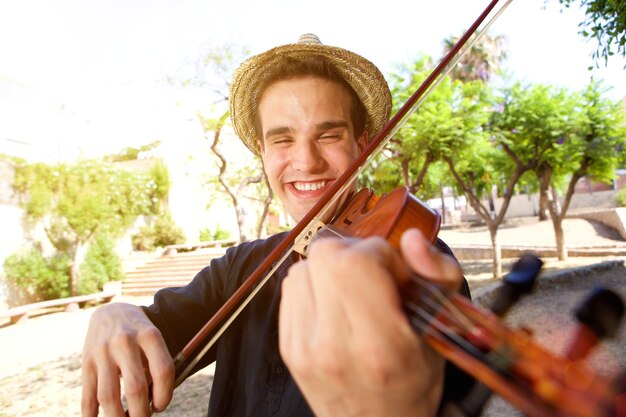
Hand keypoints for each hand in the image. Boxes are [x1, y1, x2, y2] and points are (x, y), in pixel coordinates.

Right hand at [81, 303, 173, 416]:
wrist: (111, 312)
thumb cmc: (139, 334)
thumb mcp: (153, 341)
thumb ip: (154, 367)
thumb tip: (152, 404)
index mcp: (149, 335)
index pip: (163, 371)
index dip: (165, 395)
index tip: (161, 406)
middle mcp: (125, 342)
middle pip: (136, 387)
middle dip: (142, 413)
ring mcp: (103, 351)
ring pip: (108, 396)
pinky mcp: (86, 361)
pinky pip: (87, 395)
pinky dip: (92, 415)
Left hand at [279, 228, 462, 416]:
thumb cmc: (414, 380)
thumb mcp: (441, 330)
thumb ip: (438, 276)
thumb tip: (412, 239)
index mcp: (379, 345)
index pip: (357, 262)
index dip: (380, 253)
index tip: (394, 274)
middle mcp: (333, 347)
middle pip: (324, 256)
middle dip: (353, 253)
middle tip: (373, 278)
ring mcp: (303, 348)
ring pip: (304, 267)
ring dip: (330, 270)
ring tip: (353, 293)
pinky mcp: (287, 347)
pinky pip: (291, 288)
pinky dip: (313, 285)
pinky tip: (334, 306)